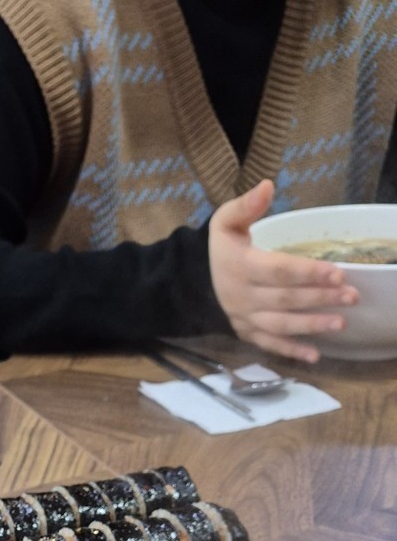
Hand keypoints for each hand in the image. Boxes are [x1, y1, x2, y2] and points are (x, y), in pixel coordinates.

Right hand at [209, 179, 359, 363]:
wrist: (190, 283)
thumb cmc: (218, 249)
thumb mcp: (224, 221)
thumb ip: (246, 205)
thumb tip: (267, 185)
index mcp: (240, 266)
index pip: (279, 270)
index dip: (308, 272)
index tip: (337, 272)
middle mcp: (243, 296)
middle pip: (286, 298)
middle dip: (320, 298)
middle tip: (351, 296)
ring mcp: (245, 318)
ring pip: (281, 324)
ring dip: (312, 325)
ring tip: (341, 323)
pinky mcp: (247, 333)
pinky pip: (270, 345)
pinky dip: (291, 351)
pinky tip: (315, 355)